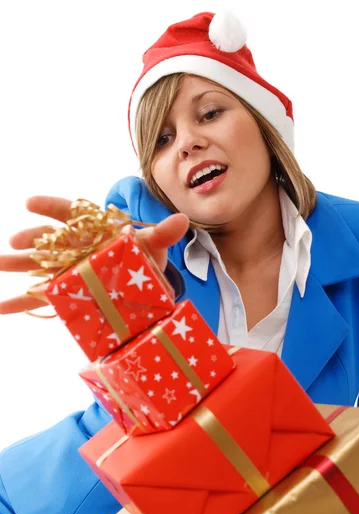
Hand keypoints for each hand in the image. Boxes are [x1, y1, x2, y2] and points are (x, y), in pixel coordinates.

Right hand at [0, 195, 189, 314]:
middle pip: (50, 239)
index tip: (30, 202)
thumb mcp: (153, 246)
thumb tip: (183, 220)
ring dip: (17, 264)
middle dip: (32, 239)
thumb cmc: (144, 258)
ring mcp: (67, 269)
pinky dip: (19, 301)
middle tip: (16, 241)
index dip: (51, 207)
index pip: (71, 214)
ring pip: (39, 264)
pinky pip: (39, 295)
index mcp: (94, 230)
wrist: (143, 286)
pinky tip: (0, 306)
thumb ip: (162, 234)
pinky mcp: (64, 291)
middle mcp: (76, 247)